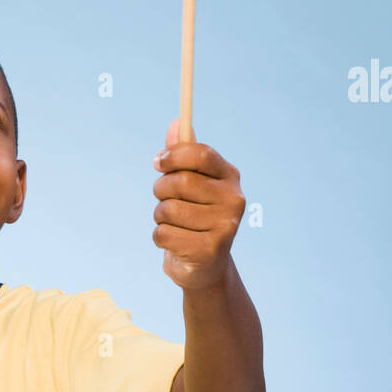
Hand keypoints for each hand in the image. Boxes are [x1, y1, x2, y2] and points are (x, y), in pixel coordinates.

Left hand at [152, 119, 245, 290]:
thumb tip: (176, 123)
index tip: (157, 163)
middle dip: (161, 190)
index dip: (173, 155)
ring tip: (174, 224)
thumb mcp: (191, 183)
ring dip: (160, 216)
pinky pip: (164, 234)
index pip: (201, 154)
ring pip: (168, 209)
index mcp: (230, 176)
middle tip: (164, 199)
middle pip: (180, 182)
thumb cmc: (194, 216)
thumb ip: (182, 155)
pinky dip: (161, 237)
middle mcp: (233, 200)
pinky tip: (176, 243)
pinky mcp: (209, 251)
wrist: (205, 267)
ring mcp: (225, 226)